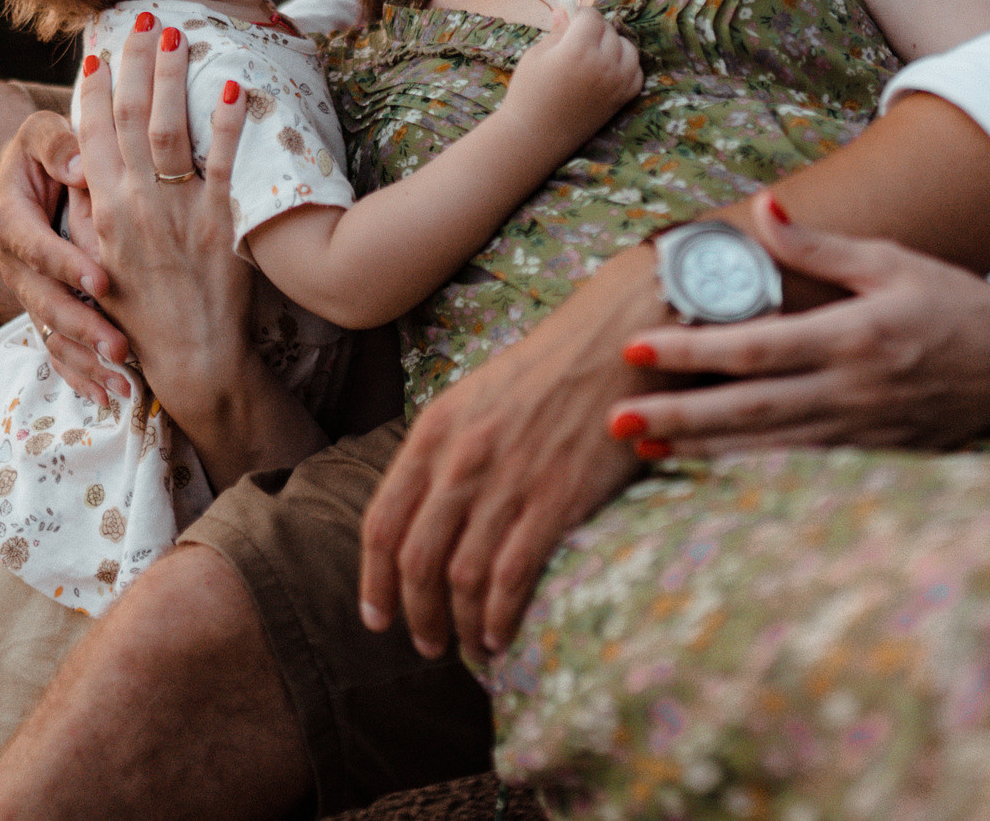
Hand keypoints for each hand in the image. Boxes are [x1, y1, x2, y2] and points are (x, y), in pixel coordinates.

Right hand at [0, 108, 134, 405]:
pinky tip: (107, 398)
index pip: (32, 245)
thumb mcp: (44, 134)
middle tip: (120, 348)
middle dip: (81, 327)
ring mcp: (30, 291)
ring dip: (85, 361)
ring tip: (121, 385)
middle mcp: (15, 263)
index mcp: (9, 218)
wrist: (41, 174)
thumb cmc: (50, 148)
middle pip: (42, 301)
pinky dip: (80, 374)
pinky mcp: (47, 310)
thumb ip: (55, 143)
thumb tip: (75, 162)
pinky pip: (58, 349)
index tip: (101, 282)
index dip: (64, 264)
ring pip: (52, 332)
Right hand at [71, 17, 259, 411]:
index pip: (91, 134)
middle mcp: (132, 204)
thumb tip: (87, 167)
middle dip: (136, 62)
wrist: (188, 357)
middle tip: (143, 18)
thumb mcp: (98, 259)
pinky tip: (233, 85)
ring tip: (181, 34)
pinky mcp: (216, 222)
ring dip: (173, 77)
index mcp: (100, 210)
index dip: (96, 88)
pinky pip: (221, 162)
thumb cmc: (139, 312)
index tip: (100, 49)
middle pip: (131, 117)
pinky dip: (226, 121)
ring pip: (170, 128)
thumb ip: (91, 212)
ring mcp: (175, 211)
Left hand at [358, 244, 665, 660]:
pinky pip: (511, 577)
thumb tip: (422, 516)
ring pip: (461, 578)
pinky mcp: (555, 499)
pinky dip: (499, 617)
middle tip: (426, 645)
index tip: (377, 617)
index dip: (373, 580)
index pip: (382, 522)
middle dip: (415, 615)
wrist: (616, 341)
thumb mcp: (474, 398)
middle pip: (416, 561)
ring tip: (467, 648)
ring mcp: (507, 481)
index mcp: (433, 431)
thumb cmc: (548, 371)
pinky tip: (501, 635)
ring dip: (459, 626)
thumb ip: (443, 453)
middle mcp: (460, 459)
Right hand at [501, 0, 641, 144]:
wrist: (534, 136)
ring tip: (594, 53)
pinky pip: (636, 72)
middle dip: (594, 29)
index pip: (592, 17)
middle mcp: (603, 65)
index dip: (580, 15)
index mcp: (578, 50)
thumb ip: (558, 31)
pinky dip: (626, 66)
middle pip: (610, 31)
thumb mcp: (537, 55)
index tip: (570, 19)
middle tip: (576, 39)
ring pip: (628, 48)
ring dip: (614, 45)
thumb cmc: (529, 93)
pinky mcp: (622, 99)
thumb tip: (565, 9)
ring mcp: (617, 83)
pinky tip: (607, 69)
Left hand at [607, 195, 989, 453]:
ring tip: (642, 447)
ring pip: (767, 446)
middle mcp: (854, 389)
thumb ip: (818, 247)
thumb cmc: (950, 300)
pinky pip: (797, 466)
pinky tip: (702, 466)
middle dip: (679, 414)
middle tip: (615, 418)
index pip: (758, 347)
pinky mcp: (872, 456)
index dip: (695, 352)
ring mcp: (863, 430)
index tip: (638, 350)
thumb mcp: (888, 260)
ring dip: (701, 448)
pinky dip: (746, 468)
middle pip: (750, 407)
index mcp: (855, 335)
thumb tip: (761, 209)